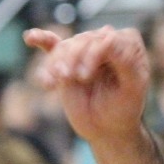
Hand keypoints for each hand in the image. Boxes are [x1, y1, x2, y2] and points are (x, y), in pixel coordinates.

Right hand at [24, 27, 149, 145]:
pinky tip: (30, 37)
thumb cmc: (124, 107)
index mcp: (126, 44)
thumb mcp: (133, 87)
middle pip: (83, 40)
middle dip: (75, 58)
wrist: (107, 127)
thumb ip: (126, 62)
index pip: (107, 38)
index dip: (94, 53)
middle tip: (75, 80)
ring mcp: (84, 51)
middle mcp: (105, 42)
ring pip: (65, 47)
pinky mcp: (67, 62)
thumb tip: (111, 36)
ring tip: (56, 80)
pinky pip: (52, 45)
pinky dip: (41, 40)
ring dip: (56, 61)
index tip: (86, 76)